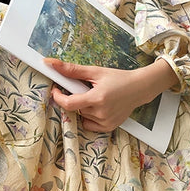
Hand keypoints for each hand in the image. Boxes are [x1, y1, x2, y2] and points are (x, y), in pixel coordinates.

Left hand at [45, 58, 177, 131]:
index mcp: (97, 98)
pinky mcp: (109, 127)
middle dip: (75, 98)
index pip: (68, 103)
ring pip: (82, 116)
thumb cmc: (119, 79)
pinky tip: (99, 108)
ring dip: (83, 107)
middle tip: (85, 89)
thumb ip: (72, 70)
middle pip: (75, 108)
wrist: (139, 88)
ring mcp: (106, 122)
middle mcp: (102, 113)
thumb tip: (51, 63)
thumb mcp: (96, 71)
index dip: (58, 97)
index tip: (56, 90)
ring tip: (96, 97)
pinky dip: (89, 117)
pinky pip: (89, 124)